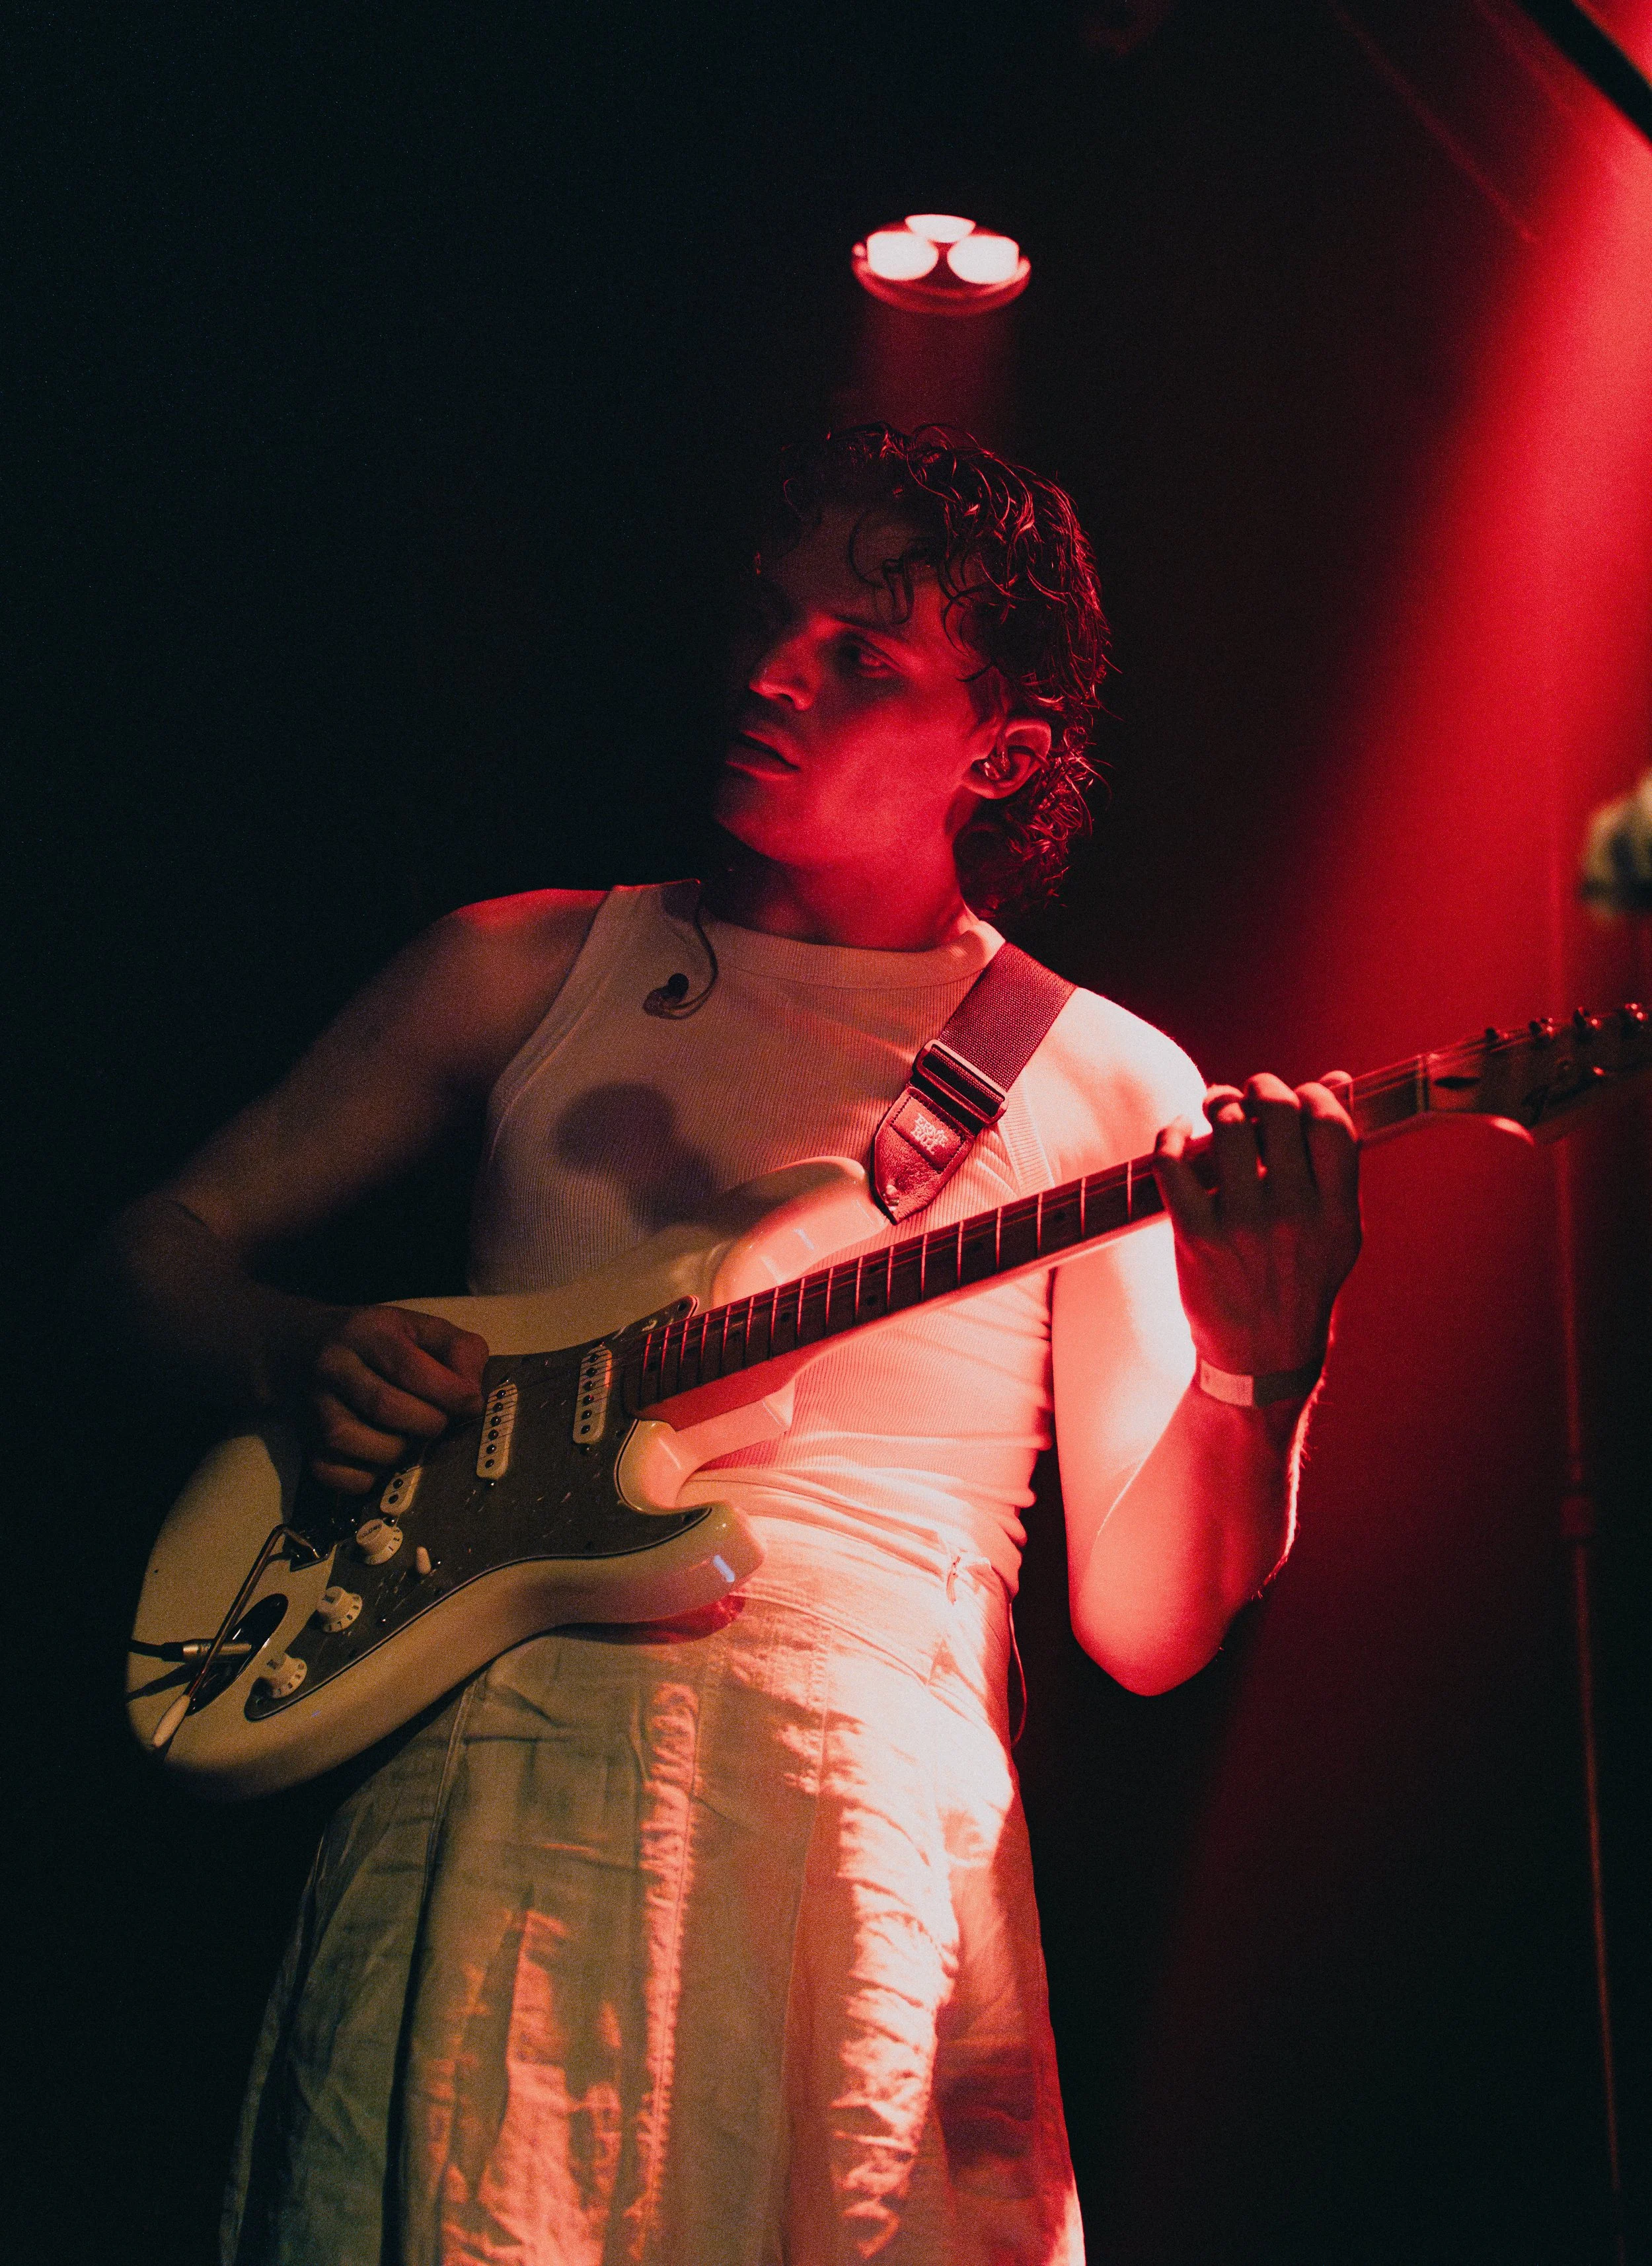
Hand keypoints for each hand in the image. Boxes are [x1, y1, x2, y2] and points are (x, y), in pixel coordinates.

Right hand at [301, 1304, 489, 1492]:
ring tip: (411, 1437)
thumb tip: (472, 1393)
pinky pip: (343, 1477)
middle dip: (430, 1423)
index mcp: (366, 1333)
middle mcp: (334, 1368)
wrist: (294, 1350)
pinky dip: (372, 1477)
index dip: (450, 1393)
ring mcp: (314, 1410)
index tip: (470, 1404)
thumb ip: (458, 1350)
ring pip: (364, 1446)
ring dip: (403, 1452)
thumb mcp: (417, 1327)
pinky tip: (381, 1456)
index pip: (410, 1368)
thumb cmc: (372, 1341)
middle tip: (441, 1422)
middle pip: (388, 1408)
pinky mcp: (306, 1446)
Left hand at [1152, 1073, 1361, 1385]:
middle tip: (1247, 1094)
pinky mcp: (1195, 1238)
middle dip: (1259, 1086)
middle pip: (1277, 1110)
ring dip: (1218, 1103)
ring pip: (1228, 1126)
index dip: (1312, 1094)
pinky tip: (1177, 1133)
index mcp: (1337, 1212)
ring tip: (1216, 1108)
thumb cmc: (1298, 1284)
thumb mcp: (1336, 1230)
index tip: (1296, 1097)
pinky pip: (1173, 1162)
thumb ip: (1336, 1160)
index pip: (1331, 1122)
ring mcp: (1244, 1226)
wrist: (1259, 1361)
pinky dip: (1170, 1134)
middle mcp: (1295, 1215)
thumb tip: (1339, 1080)